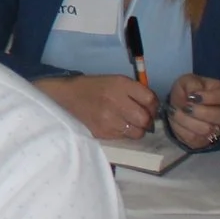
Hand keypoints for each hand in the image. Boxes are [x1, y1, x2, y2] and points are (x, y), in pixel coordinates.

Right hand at [37, 74, 159, 139]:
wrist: (66, 97)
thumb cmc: (94, 87)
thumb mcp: (115, 81)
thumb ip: (135, 91)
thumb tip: (153, 108)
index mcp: (120, 84)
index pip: (150, 99)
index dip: (153, 106)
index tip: (149, 107)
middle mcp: (115, 101)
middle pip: (145, 118)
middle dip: (146, 120)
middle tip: (141, 119)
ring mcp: (108, 119)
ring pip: (137, 132)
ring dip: (137, 129)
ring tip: (129, 123)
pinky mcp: (102, 133)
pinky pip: (124, 138)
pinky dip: (124, 133)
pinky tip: (116, 126)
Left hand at [166, 74, 219, 148]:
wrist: (180, 106)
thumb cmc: (187, 91)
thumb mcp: (187, 81)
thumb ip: (192, 85)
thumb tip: (194, 96)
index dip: (208, 97)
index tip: (192, 96)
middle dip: (200, 112)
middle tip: (186, 107)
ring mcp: (218, 129)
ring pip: (208, 129)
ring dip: (186, 121)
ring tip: (177, 112)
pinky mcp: (206, 141)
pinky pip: (196, 140)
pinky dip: (182, 130)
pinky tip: (177, 122)